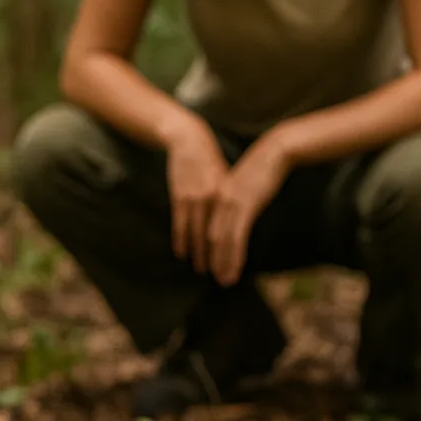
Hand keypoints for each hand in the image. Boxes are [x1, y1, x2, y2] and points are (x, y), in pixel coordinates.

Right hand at [160, 115, 229, 270]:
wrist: (191, 142)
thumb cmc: (212, 161)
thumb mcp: (228, 179)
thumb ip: (232, 200)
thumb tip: (240, 219)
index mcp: (230, 196)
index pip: (233, 232)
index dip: (234, 253)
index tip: (235, 269)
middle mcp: (215, 199)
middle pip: (216, 237)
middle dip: (218, 260)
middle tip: (220, 278)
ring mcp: (196, 198)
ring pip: (197, 233)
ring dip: (199, 255)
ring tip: (201, 270)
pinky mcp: (180, 196)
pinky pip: (180, 223)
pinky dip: (180, 240)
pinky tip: (181, 253)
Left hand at [205, 131, 292, 286]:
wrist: (274, 150)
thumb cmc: (263, 167)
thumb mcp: (245, 185)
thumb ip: (239, 200)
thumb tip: (239, 214)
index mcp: (218, 195)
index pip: (208, 226)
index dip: (205, 247)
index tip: (207, 263)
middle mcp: (220, 201)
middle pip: (211, 236)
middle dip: (211, 259)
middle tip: (213, 278)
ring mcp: (231, 203)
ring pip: (221, 240)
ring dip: (222, 262)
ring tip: (224, 280)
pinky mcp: (245, 206)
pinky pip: (237, 236)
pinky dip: (234, 255)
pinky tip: (235, 268)